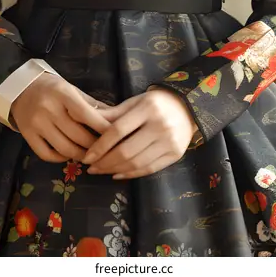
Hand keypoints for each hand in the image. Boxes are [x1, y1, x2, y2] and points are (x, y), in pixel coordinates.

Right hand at [11, 72, 112, 162]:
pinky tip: (68, 155)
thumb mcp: (73, 90)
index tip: (116, 137)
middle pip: (77, 135)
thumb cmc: (52, 88)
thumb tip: (116, 119)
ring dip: (80, 155)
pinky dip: (61, 158)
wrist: (21, 89)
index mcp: (62, 93)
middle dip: (95, 146)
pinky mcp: (27, 135)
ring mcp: (36, 123)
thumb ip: (92, 104)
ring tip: (90, 156)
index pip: (86, 115)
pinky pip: (47, 154)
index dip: (102, 128)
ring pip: (64, 148)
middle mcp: (48, 108)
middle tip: (106, 151)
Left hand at [82, 87, 196, 178]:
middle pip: (126, 150)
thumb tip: (88, 119)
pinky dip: (131, 174)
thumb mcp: (135, 102)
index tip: (87, 157)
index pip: (118, 130)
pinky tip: (118, 174)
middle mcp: (160, 126)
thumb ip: (114, 113)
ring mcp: (169, 142)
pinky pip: (149, 169)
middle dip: (105, 162)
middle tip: (91, 168)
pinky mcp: (175, 155)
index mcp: (147, 108)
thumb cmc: (156, 103)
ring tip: (101, 171)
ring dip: (115, 170)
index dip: (100, 146)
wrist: (188, 107)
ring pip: (136, 163)